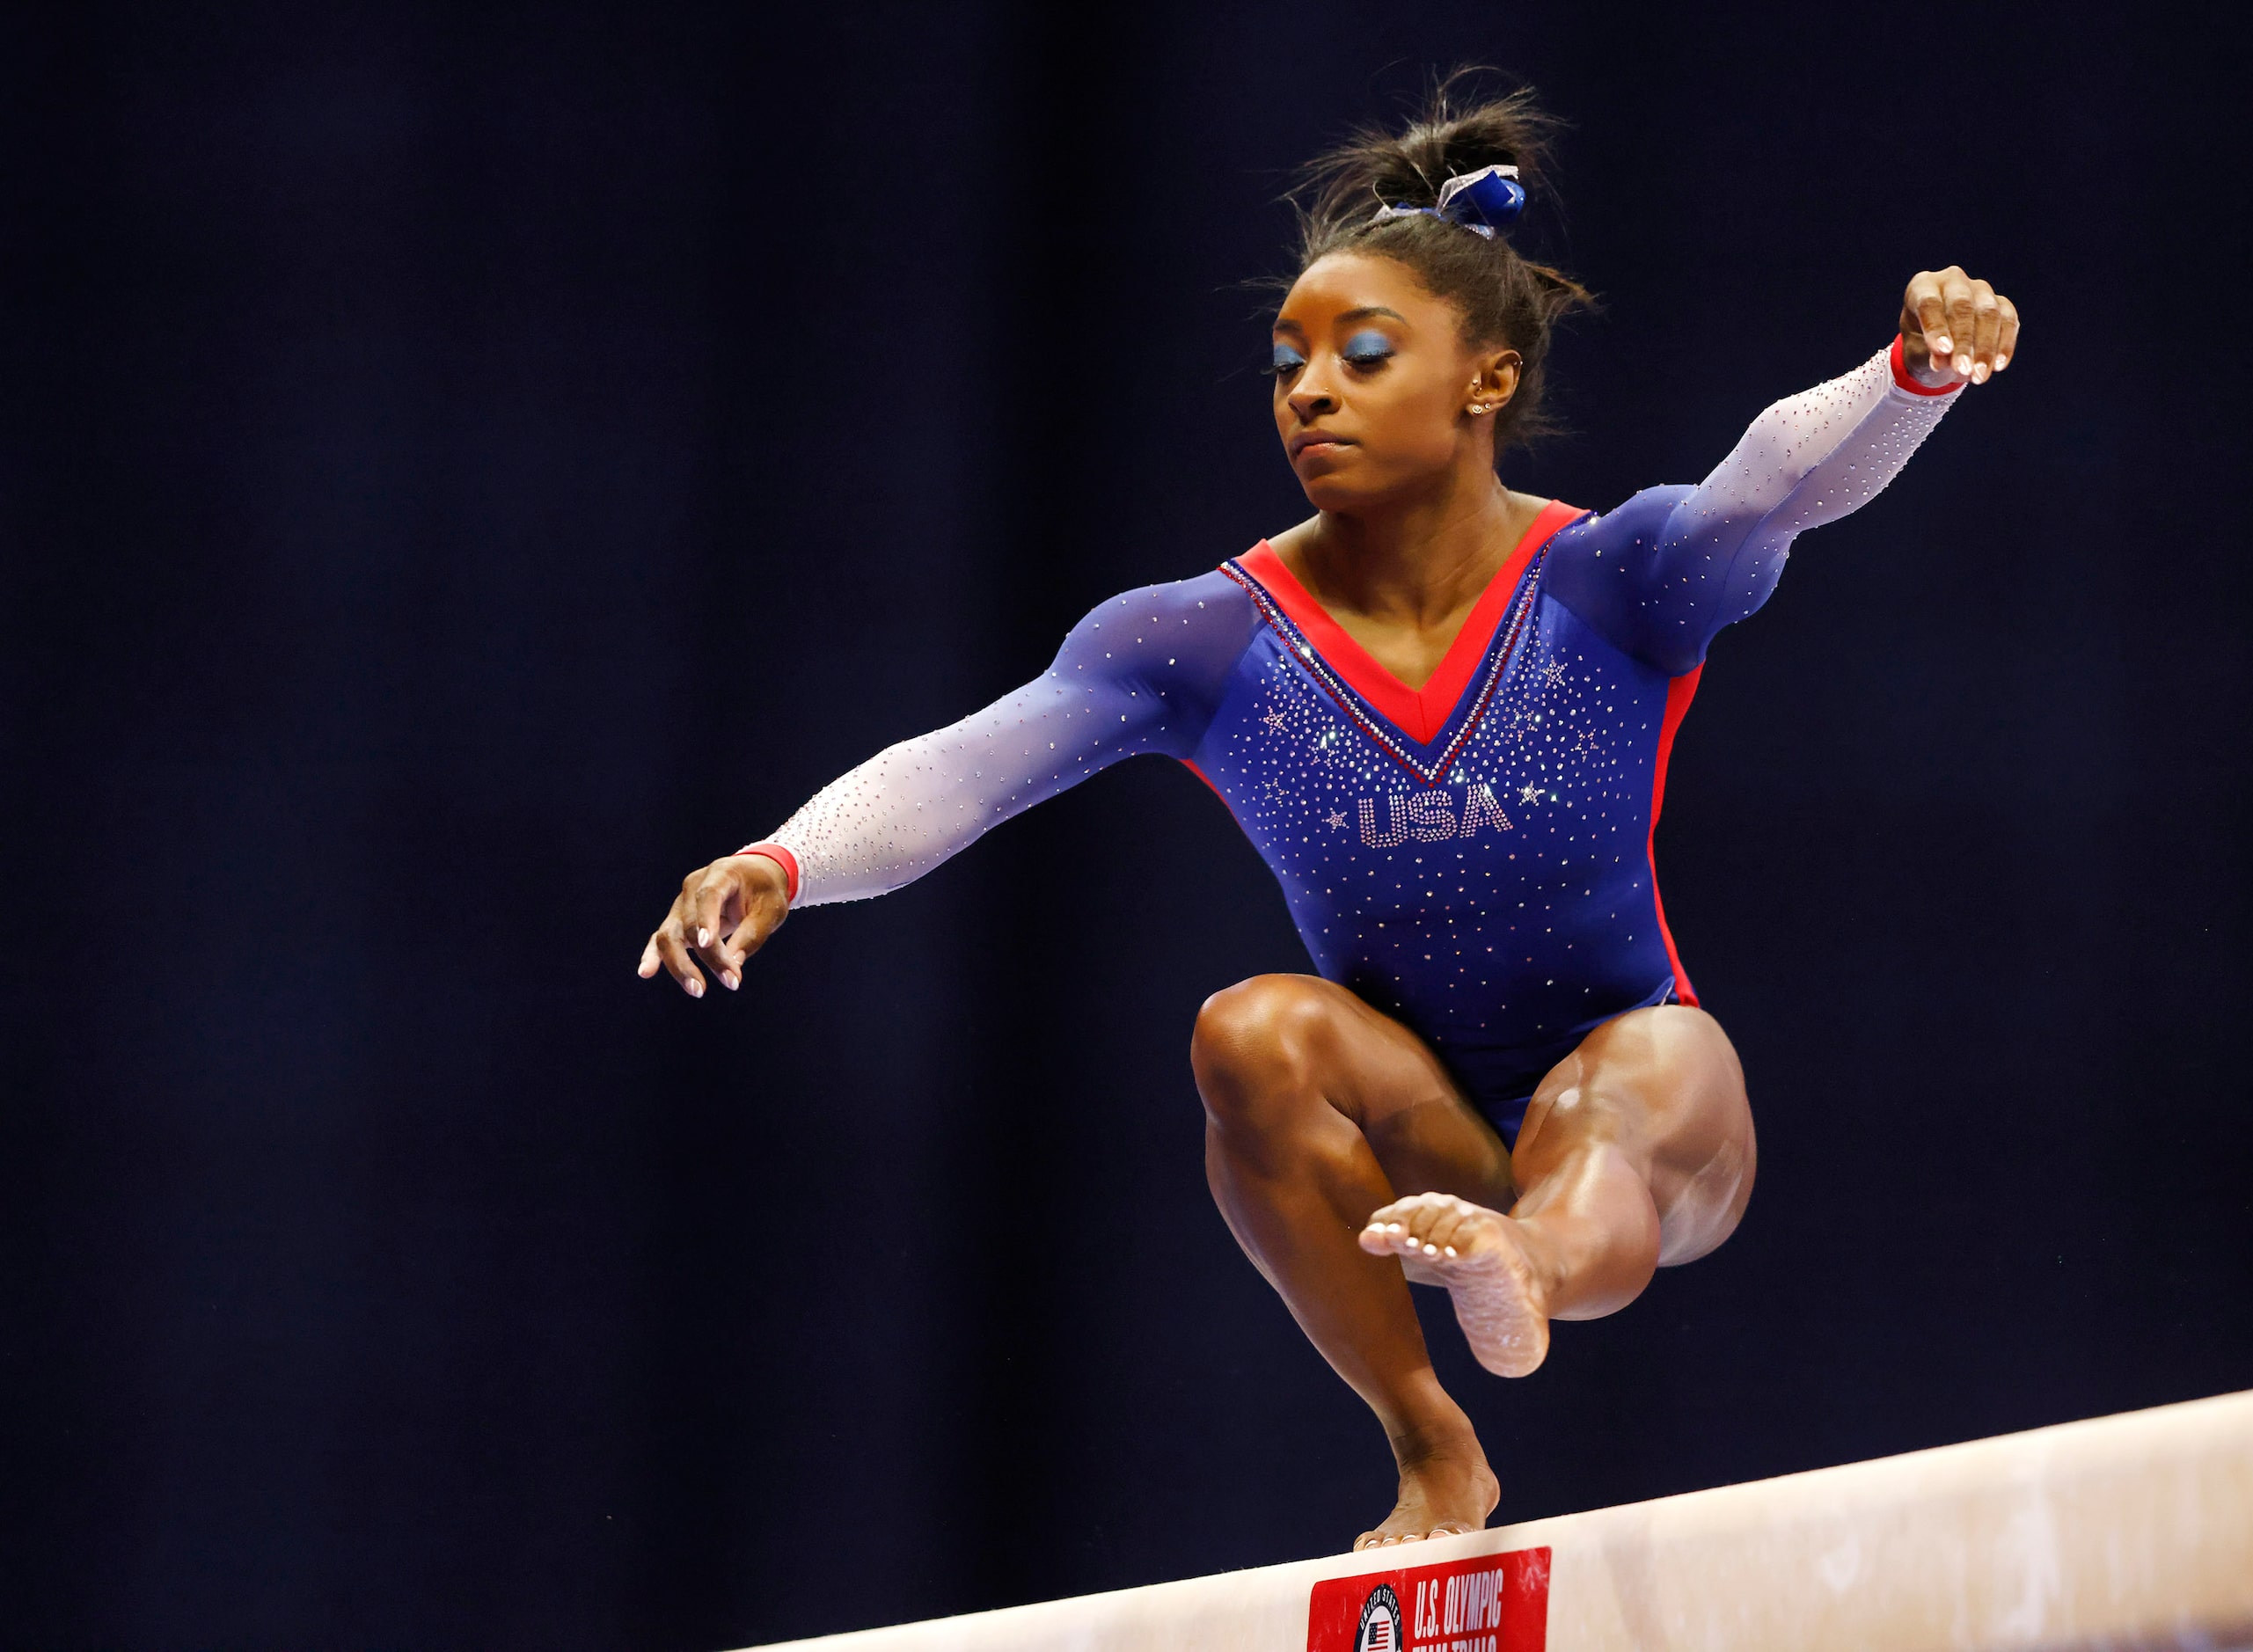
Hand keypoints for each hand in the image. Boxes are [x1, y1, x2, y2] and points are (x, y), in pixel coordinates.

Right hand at [637, 853, 789, 997]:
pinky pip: (661, 939)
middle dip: (709, 956)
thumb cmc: (765, 891)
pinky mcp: (677, 922)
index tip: (706, 944)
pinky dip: (653, 956)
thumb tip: (734, 964)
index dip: (705, 919)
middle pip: (689, 923)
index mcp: (720, 874)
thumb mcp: (771, 909)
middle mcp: (693, 887)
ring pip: (669, 935)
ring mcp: (681, 905)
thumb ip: (753, 934)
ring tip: (698, 990)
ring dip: (680, 965)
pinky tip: (646, 972)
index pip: (707, 896)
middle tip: (732, 982)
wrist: (754, 878)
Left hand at [1900, 266, 2018, 385]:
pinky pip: (2008, 321)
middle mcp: (1953, 280)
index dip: (1937, 327)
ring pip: (1989, 313)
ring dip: (1985, 348)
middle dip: (1964, 341)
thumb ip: (1928, 352)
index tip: (1943, 351)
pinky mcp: (2001, 303)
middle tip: (1963, 369)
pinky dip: (2004, 344)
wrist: (1939, 347)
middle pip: (1962, 306)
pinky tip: (1998, 366)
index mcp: (1923, 286)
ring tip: (1978, 376)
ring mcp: (1980, 289)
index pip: (1929, 303)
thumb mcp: (1916, 350)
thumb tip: (1946, 360)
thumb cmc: (1920, 344)